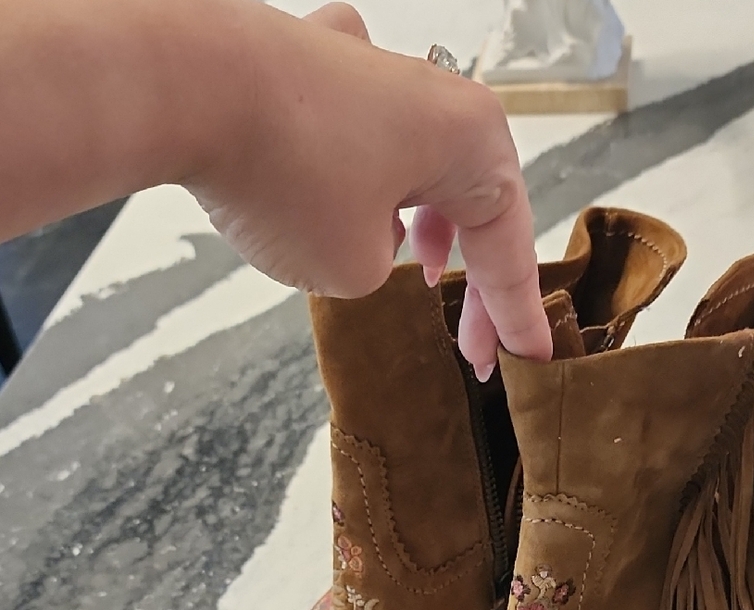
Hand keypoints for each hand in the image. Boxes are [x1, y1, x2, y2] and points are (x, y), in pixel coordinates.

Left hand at [187, 2, 550, 376]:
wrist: (184, 80)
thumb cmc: (286, 173)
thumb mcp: (354, 270)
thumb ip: (381, 270)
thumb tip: (368, 238)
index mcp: (472, 140)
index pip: (506, 249)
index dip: (515, 316)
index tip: (527, 360)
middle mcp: (437, 95)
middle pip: (471, 203)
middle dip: (471, 278)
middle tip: (469, 344)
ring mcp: (378, 71)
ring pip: (423, 167)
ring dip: (424, 225)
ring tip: (418, 270)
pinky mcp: (321, 64)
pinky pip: (365, 134)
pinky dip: (366, 176)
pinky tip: (347, 198)